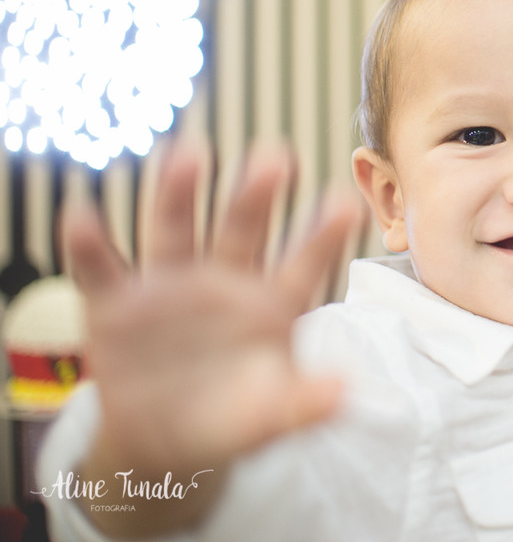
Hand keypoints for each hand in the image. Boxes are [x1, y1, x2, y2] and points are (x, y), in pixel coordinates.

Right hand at [62, 140, 361, 530]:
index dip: (320, 237)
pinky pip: (101, 271)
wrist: (167, 445)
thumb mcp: (271, 415)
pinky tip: (82, 214)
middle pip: (241, 231)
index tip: (345, 203)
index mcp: (272, 303)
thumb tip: (344, 392)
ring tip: (188, 152)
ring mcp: (169, 287)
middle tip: (274, 155)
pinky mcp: (117, 307)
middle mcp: (224, 281)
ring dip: (179, 195)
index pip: (302, 264)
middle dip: (255, 196)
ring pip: (176, 233)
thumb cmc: (234, 419)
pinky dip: (90, 246)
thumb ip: (304, 402)